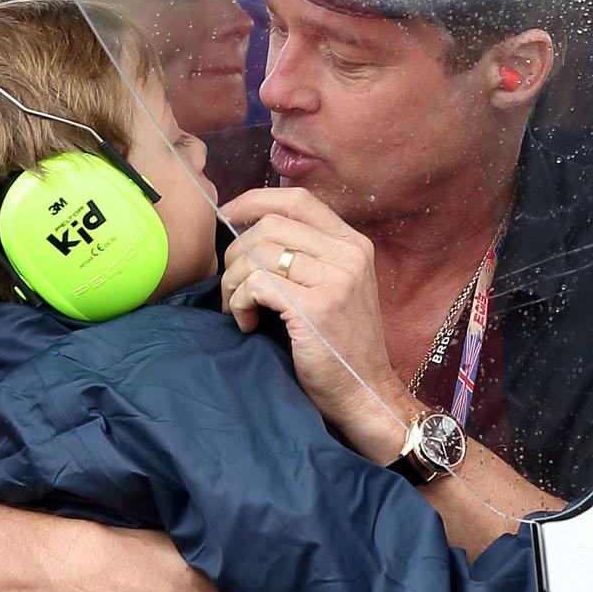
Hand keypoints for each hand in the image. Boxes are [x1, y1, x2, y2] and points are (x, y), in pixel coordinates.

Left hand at [217, 188, 415, 462]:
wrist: (364, 390)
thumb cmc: (342, 344)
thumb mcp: (338, 287)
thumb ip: (310, 256)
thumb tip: (253, 232)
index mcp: (353, 245)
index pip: (298, 201)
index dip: (254, 201)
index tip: (228, 218)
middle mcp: (348, 255)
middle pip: (270, 225)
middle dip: (236, 253)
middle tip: (232, 285)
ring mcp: (335, 280)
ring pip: (259, 254)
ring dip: (234, 282)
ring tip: (237, 307)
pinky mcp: (315, 307)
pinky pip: (257, 285)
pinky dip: (239, 303)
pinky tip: (248, 323)